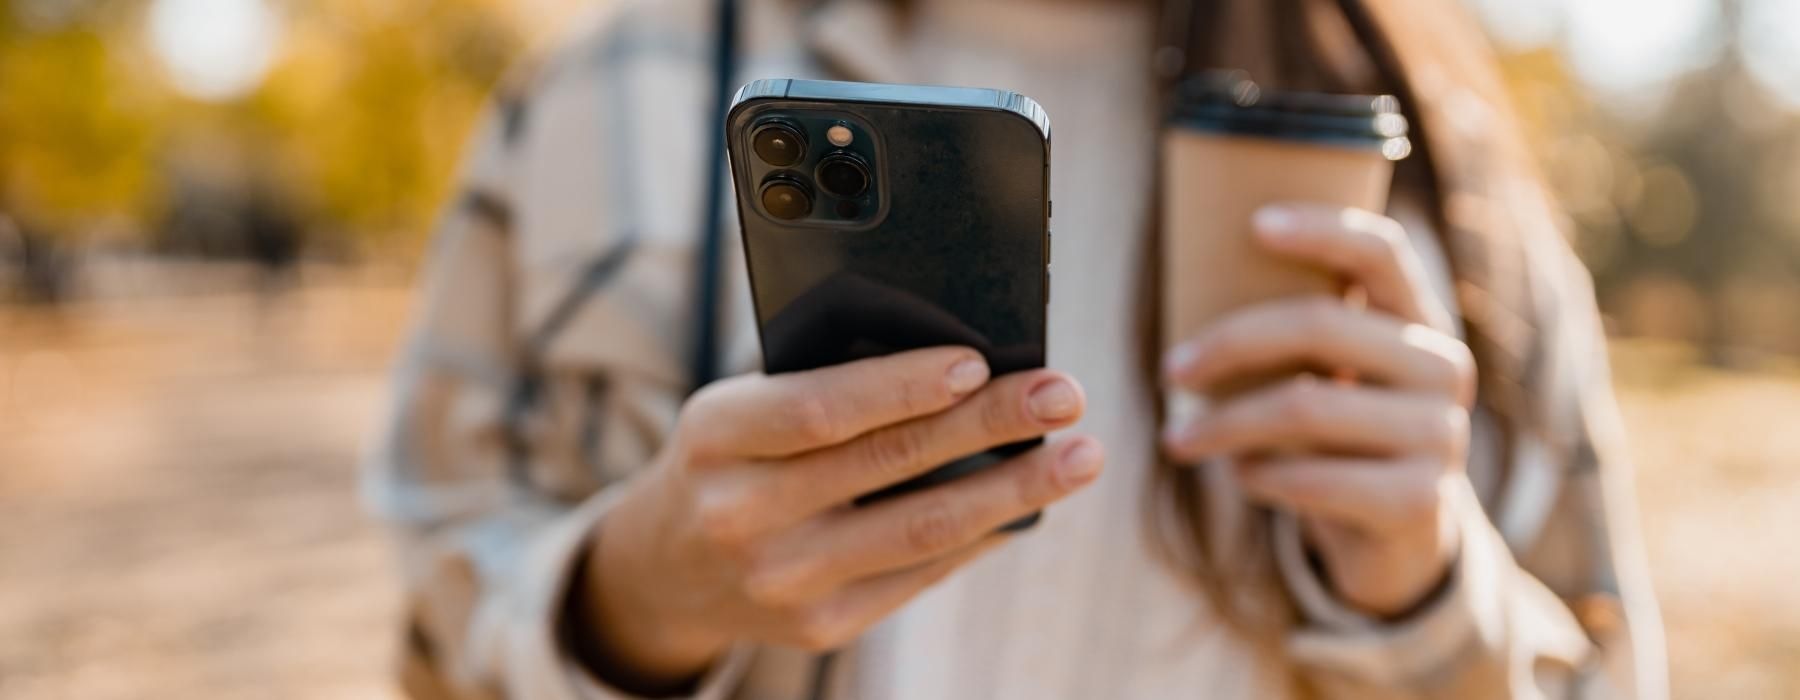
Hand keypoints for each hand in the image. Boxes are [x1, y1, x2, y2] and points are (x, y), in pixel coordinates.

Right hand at [581, 347, 1101, 687]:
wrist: (669, 566)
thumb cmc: (733, 457)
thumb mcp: (742, 408)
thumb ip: (823, 383)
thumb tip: (961, 367)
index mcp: (717, 438)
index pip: (820, 410)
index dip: (901, 387)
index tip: (977, 361)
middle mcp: (742, 516)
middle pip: (888, 466)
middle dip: (989, 426)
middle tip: (1064, 395)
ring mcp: (784, 582)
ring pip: (920, 531)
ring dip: (1014, 491)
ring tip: (1079, 456)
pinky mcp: (821, 627)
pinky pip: (920, 573)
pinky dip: (982, 534)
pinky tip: (1028, 504)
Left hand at [1161, 203, 1475, 617]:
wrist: (1401, 539)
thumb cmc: (1340, 440)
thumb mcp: (1331, 379)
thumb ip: (1297, 338)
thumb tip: (1191, 295)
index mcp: (1420, 321)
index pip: (1382, 252)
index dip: (1322, 230)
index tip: (1254, 224)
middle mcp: (1442, 368)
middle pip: (1322, 326)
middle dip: (1229, 343)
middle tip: (1171, 370)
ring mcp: (1440, 435)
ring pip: (1306, 405)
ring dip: (1225, 424)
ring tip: (1178, 439)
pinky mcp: (1420, 501)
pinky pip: (1313, 478)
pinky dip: (1259, 476)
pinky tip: (1239, 476)